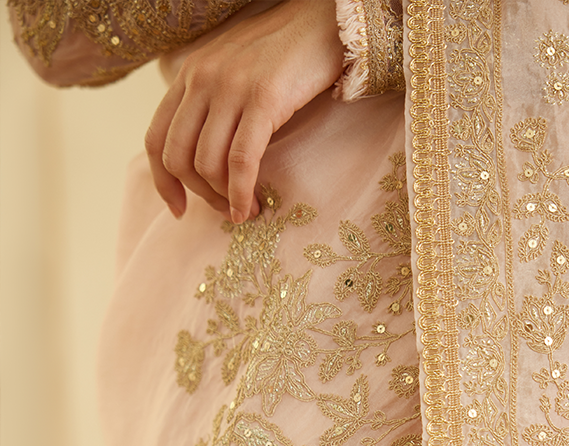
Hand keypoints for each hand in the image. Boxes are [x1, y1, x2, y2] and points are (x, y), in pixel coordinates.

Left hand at [145, 0, 344, 221]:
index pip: (156, 138)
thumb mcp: (233, 73)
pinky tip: (250, 207)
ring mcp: (230, 88)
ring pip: (207, 163)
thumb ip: (212, 105)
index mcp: (189, 74)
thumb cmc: (283, 54)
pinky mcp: (263, 100)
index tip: (180, 209)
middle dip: (199, 195)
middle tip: (224, 210)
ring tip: (245, 210)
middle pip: (178, 157)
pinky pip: (240, 161)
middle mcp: (202, 79)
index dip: (163, 182)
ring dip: (224, 198)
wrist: (322, 22)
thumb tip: (207, 158)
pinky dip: (241, 193)